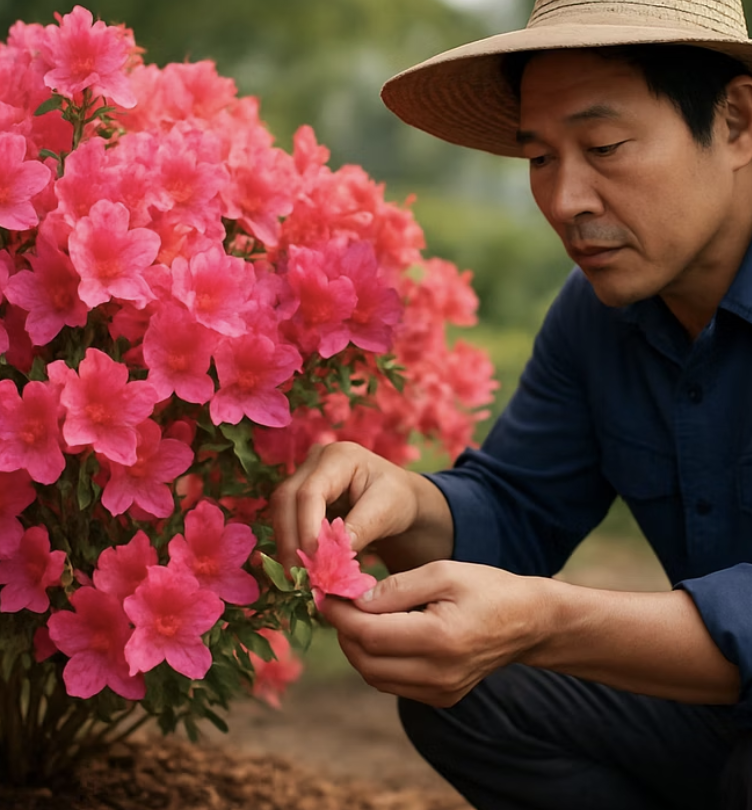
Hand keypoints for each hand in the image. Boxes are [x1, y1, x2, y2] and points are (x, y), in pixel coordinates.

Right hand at [269, 441, 451, 571]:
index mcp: (340, 456)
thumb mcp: (387, 511)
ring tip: (298, 576)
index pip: (310, 492)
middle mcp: (315, 461)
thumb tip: (331, 555)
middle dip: (290, 539)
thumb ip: (360, 528)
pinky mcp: (298, 495)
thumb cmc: (396, 499)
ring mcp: (303, 476)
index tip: (314, 560)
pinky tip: (299, 566)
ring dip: (287, 545)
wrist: (398, 499)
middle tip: (298, 575)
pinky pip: (285, 519)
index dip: (307, 527)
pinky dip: (291, 544)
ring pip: (280, 510)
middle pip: (286, 498)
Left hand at [321, 560, 548, 706]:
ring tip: (355, 615)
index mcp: (440, 639)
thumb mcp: (443, 572)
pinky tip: (379, 633)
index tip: (324, 592)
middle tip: (336, 602)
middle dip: (343, 631)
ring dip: (356, 647)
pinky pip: (393, 683)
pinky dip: (377, 660)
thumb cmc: (487, 588)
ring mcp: (440, 691)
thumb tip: (354, 599)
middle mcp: (438, 674)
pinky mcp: (441, 698)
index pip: (369, 634)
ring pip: (374, 676)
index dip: (339, 614)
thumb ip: (396, 587)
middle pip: (365, 661)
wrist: (528, 622)